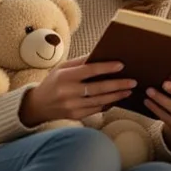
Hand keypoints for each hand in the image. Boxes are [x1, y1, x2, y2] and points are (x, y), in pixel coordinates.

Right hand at [19, 56, 135, 125]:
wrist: (37, 106)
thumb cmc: (53, 82)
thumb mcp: (61, 68)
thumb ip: (80, 62)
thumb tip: (100, 54)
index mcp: (64, 76)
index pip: (89, 70)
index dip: (106, 67)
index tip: (121, 65)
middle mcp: (68, 92)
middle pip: (98, 88)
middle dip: (117, 84)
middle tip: (133, 81)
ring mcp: (72, 106)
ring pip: (99, 100)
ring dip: (116, 96)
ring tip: (128, 90)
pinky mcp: (75, 116)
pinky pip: (96, 109)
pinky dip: (108, 104)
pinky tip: (117, 99)